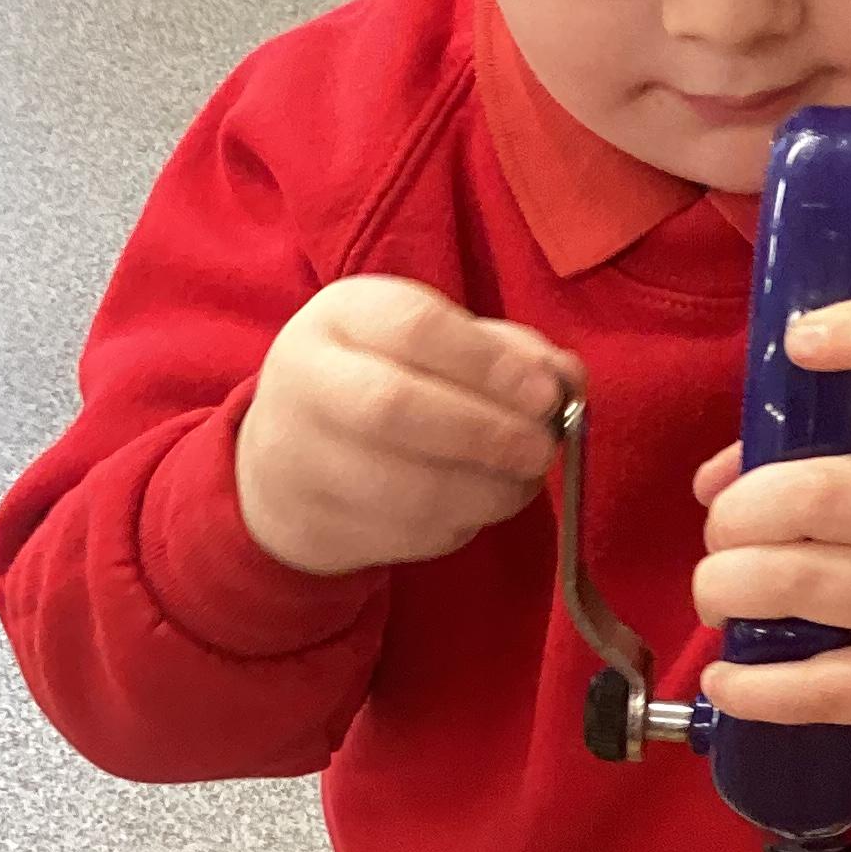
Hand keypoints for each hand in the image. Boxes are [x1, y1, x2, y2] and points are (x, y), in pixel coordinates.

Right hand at [237, 277, 571, 578]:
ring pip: (404, 488)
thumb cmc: (384, 379)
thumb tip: (567, 378)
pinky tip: (479, 506)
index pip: (414, 327)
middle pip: (395, 407)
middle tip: (540, 447)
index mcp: (342, 316)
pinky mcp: (318, 525)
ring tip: (521, 481)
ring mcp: (302, 459)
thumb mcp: (435, 344)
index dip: (489, 363)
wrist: (283, 458)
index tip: (546, 393)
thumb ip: (508, 352)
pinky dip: (461, 525)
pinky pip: (407, 535)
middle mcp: (306, 381)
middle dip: (487, 432)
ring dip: (485, 490)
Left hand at [689, 302, 850, 760]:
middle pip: (818, 494)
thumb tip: (712, 486)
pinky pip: (813, 687)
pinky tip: (726, 677)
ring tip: (719, 595)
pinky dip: (749, 685)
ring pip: (797, 583)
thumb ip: (809, 464)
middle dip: (738, 514)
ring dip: (725, 587)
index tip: (804, 338)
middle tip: (725, 535)